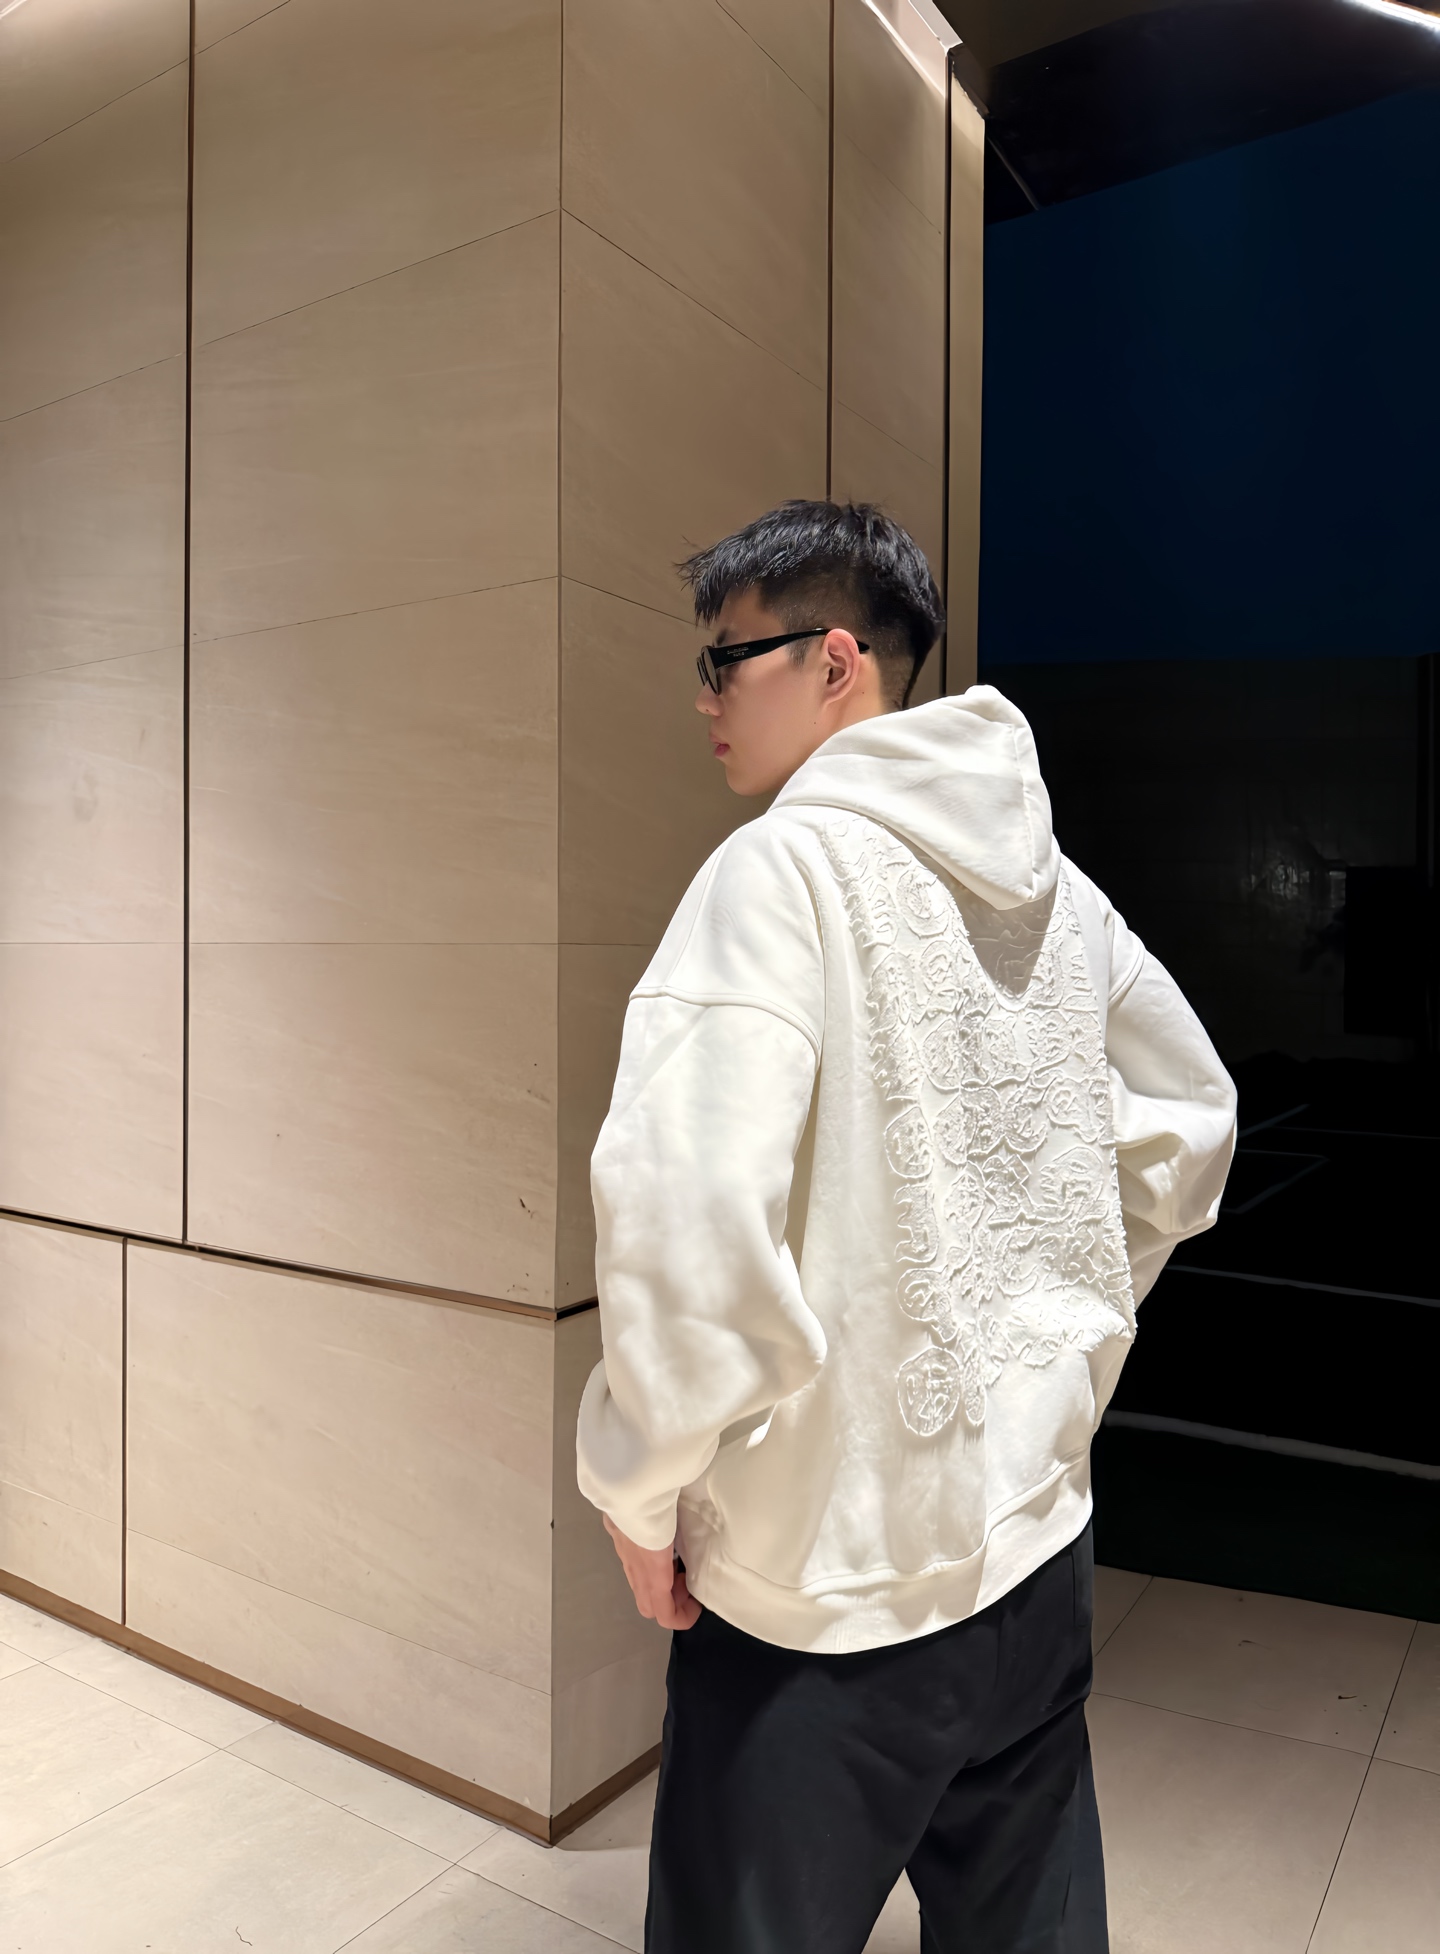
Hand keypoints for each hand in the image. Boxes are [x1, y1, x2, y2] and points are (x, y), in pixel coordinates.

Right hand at [603, 1514, 701, 1629]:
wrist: (625, 1481)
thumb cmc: (657, 1506)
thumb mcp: (679, 1529)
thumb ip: (687, 1544)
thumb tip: (698, 1545)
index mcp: (654, 1573)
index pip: (663, 1615)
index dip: (682, 1618)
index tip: (697, 1604)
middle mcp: (635, 1568)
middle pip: (648, 1607)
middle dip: (669, 1603)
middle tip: (686, 1583)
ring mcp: (623, 1552)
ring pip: (638, 1585)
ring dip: (658, 1585)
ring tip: (676, 1564)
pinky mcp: (617, 1534)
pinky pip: (631, 1563)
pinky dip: (646, 1566)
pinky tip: (657, 1543)